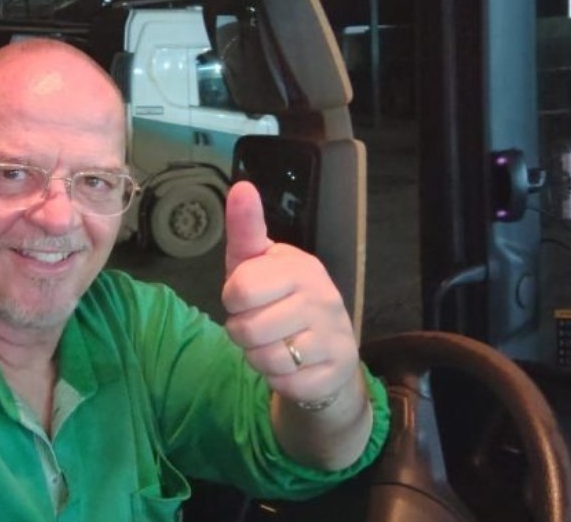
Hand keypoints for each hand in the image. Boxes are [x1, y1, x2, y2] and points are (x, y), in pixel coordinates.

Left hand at [222, 181, 360, 405]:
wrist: (326, 351)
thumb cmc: (280, 300)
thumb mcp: (257, 264)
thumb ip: (246, 229)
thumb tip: (241, 186)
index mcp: (299, 266)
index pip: (239, 289)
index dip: (233, 301)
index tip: (247, 297)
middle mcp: (322, 296)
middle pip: (247, 329)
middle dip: (242, 334)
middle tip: (259, 325)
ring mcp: (334, 333)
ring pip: (266, 358)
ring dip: (258, 358)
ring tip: (273, 344)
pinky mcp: (337, 369)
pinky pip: (285, 383)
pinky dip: (278, 380)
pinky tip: (291, 366)